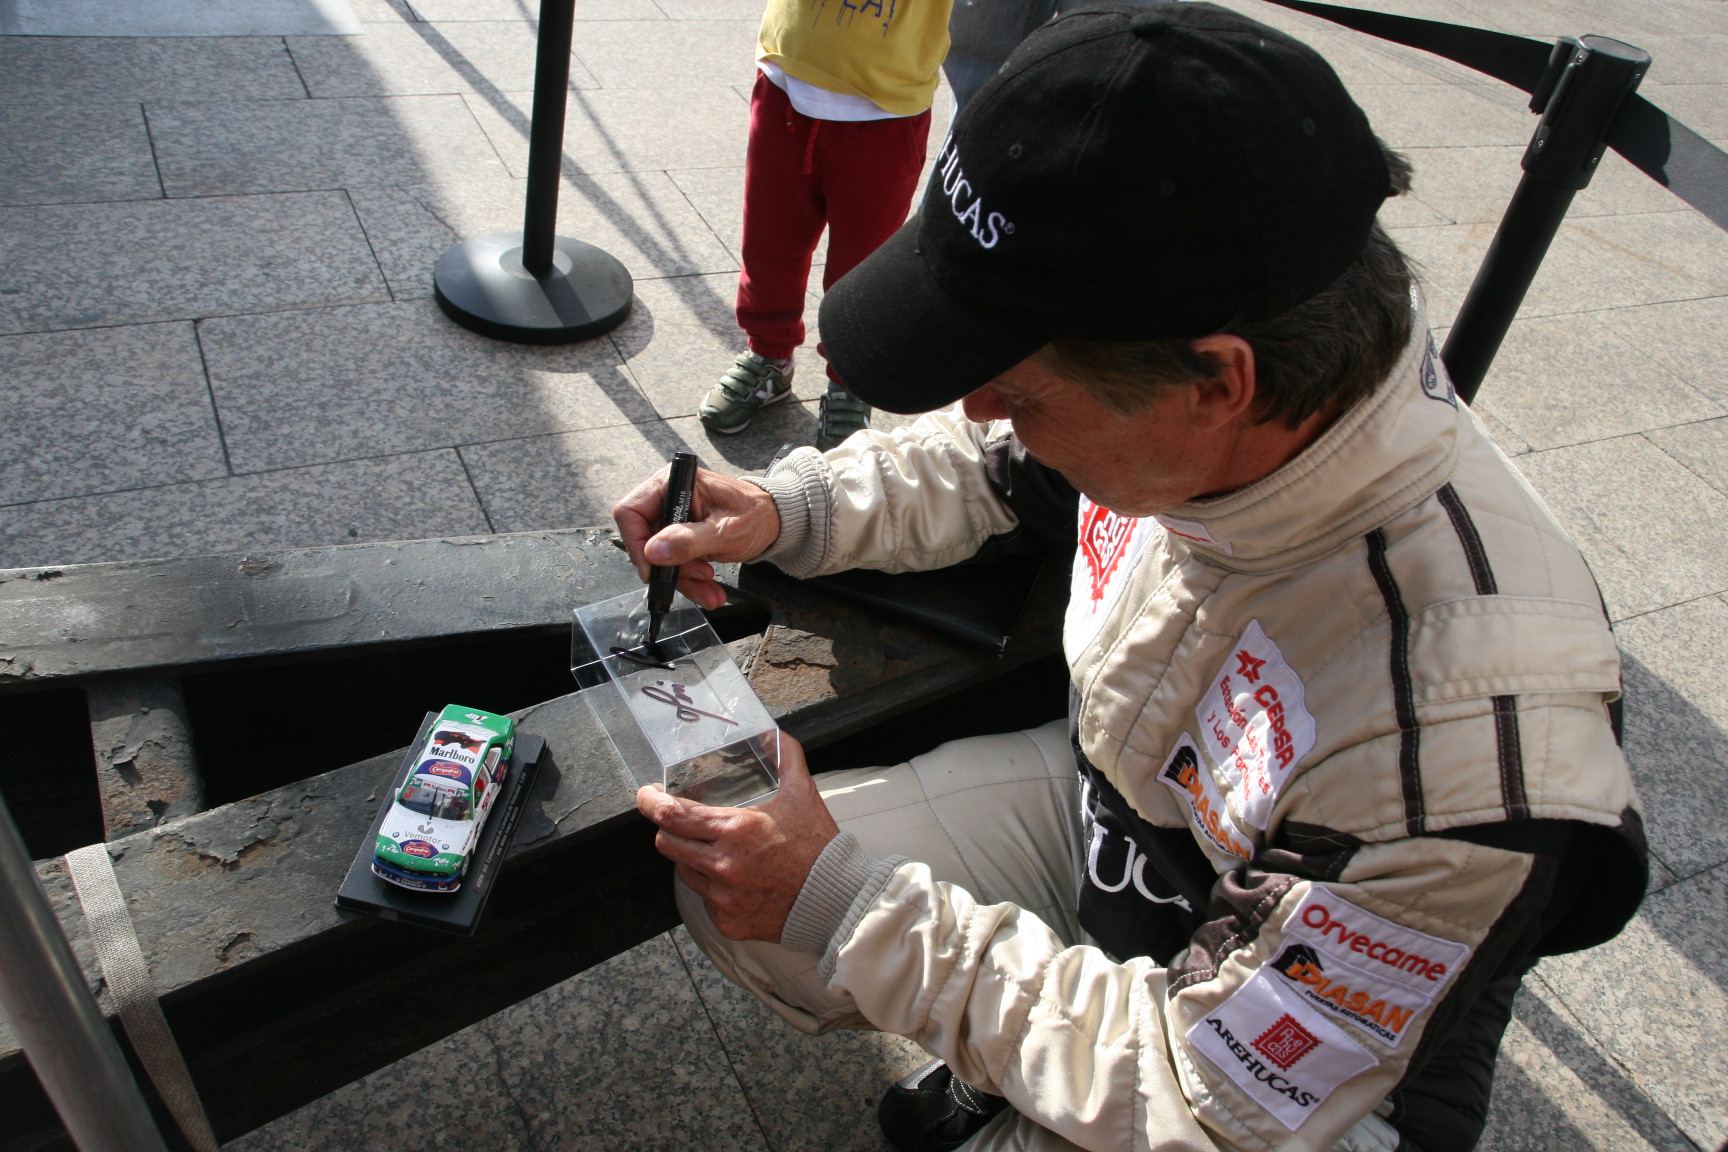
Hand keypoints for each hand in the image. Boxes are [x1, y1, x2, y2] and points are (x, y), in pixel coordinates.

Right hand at [612, 465, 780, 609]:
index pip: (631, 512)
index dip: (636, 543)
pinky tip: (708, 590)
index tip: (653, 570)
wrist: (774, 521)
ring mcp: (673, 521)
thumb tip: (654, 552)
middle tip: (697, 578)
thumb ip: (690, 541)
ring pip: (659, 559)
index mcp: (673, 483)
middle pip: (645, 540)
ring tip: (709, 590)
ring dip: (682, 581)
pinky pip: (673, 565)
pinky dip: (689, 581)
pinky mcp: (680, 539)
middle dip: (669, 568)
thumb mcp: (726, 531)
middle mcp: (667, 499)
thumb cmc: (755, 514)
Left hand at [636, 732, 837, 942]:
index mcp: (736, 830)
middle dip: (668, 828)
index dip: (649, 803)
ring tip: (717, 851)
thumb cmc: (817, 846)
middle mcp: (723, 865)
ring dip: (692, 858)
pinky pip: (704, 899)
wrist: (835, 899)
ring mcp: (723, 897)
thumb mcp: (803, 793)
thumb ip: (786, 757)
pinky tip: (735, 880)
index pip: (673, 815)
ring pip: (683, 871)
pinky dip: (713, 887)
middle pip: (667, 843)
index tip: (646, 796)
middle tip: (681, 821)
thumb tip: (773, 732)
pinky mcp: (727, 922)